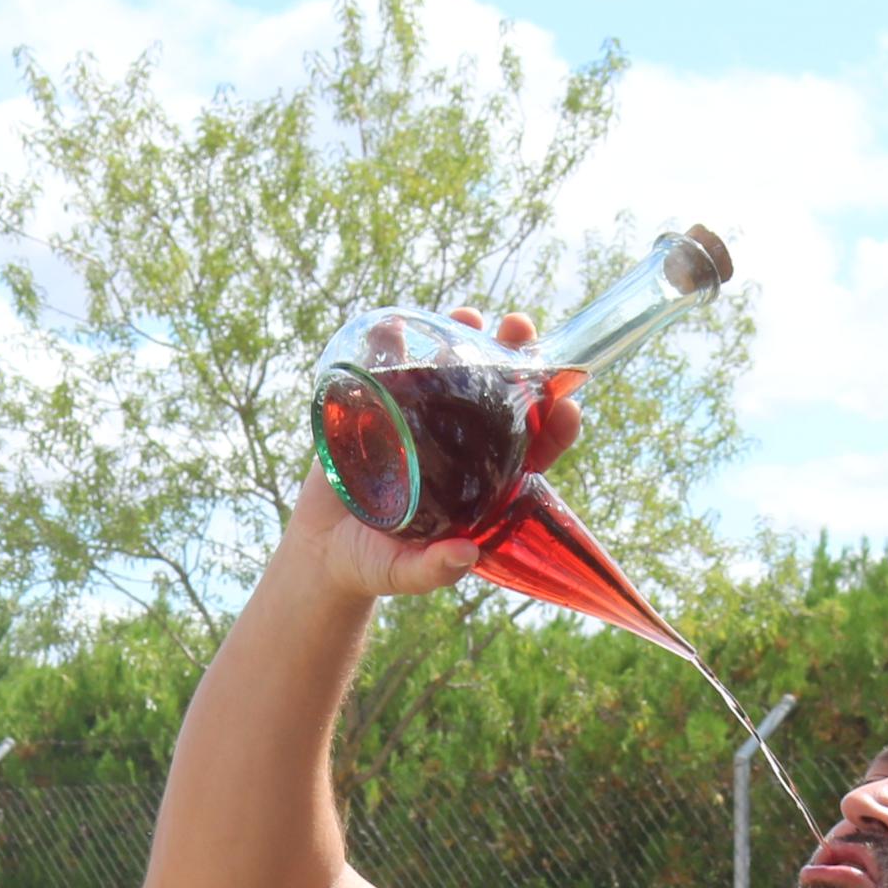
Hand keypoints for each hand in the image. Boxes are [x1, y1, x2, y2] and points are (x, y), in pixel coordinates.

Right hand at [298, 307, 585, 599]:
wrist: (321, 550)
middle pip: (498, 397)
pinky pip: (393, 370)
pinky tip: (399, 325)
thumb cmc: (372, 565)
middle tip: (519, 328)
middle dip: (515, 359)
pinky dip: (396, 344)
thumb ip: (433, 570)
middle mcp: (459, 446)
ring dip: (463, 339)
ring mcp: (420, 423)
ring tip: (468, 315)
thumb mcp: (403, 572)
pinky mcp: (380, 410)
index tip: (566, 406)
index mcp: (482, 482)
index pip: (531, 451)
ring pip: (451, 373)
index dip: (553, 427)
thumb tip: (466, 554)